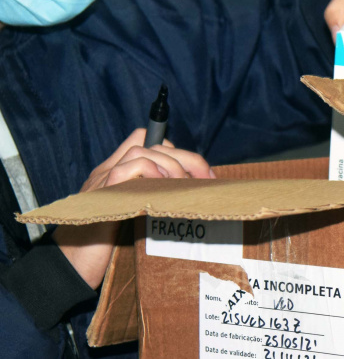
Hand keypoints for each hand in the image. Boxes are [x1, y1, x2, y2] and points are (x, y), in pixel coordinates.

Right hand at [53, 129, 212, 288]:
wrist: (70, 269)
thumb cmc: (103, 249)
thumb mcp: (133, 219)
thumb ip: (150, 201)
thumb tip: (187, 197)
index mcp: (116, 175)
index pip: (144, 140)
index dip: (174, 150)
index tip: (198, 172)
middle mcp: (108, 173)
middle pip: (150, 145)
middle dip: (185, 157)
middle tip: (206, 179)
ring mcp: (102, 183)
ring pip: (140, 153)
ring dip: (171, 165)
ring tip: (185, 185)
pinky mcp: (101, 197)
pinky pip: (124, 171)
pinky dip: (149, 172)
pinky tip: (164, 186)